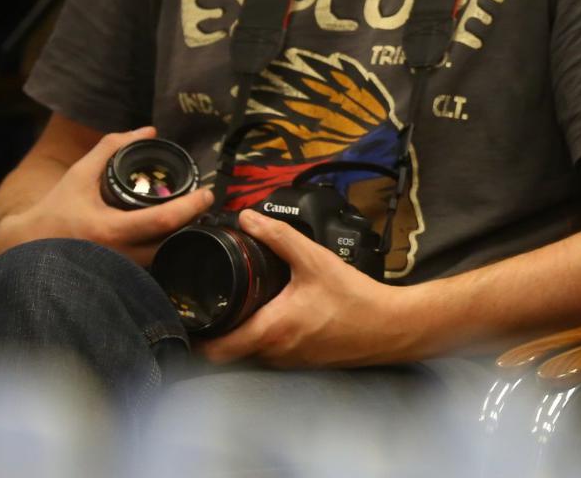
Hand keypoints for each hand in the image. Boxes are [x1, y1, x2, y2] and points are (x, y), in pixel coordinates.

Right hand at [0, 126, 212, 264]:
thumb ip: (111, 147)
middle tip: (204, 202)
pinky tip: (174, 234)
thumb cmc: (54, 210)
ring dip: (183, 237)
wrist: (27, 248)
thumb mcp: (79, 174)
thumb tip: (148, 131)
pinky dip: (167, 249)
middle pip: (173, 243)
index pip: (163, 222)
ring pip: (166, 258)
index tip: (207, 193)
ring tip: (193, 215)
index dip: (191, 207)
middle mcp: (119, 257)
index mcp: (110, 230)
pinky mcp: (121, 279)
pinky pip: (154, 266)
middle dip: (194, 222)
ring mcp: (122, 272)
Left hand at [197, 210, 417, 367]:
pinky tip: (275, 314)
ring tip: (241, 305)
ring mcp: (288, 362)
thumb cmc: (354, 297)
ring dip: (243, 332)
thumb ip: (279, 236)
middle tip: (212, 302)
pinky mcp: (303, 361)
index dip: (197, 335)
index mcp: (270, 330)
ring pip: (250, 352)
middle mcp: (274, 353)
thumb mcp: (314, 259)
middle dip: (218, 329)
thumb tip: (248, 218)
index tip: (190, 315)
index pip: (215, 349)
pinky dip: (265, 336)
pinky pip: (272, 352)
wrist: (390, 326)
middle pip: (229, 350)